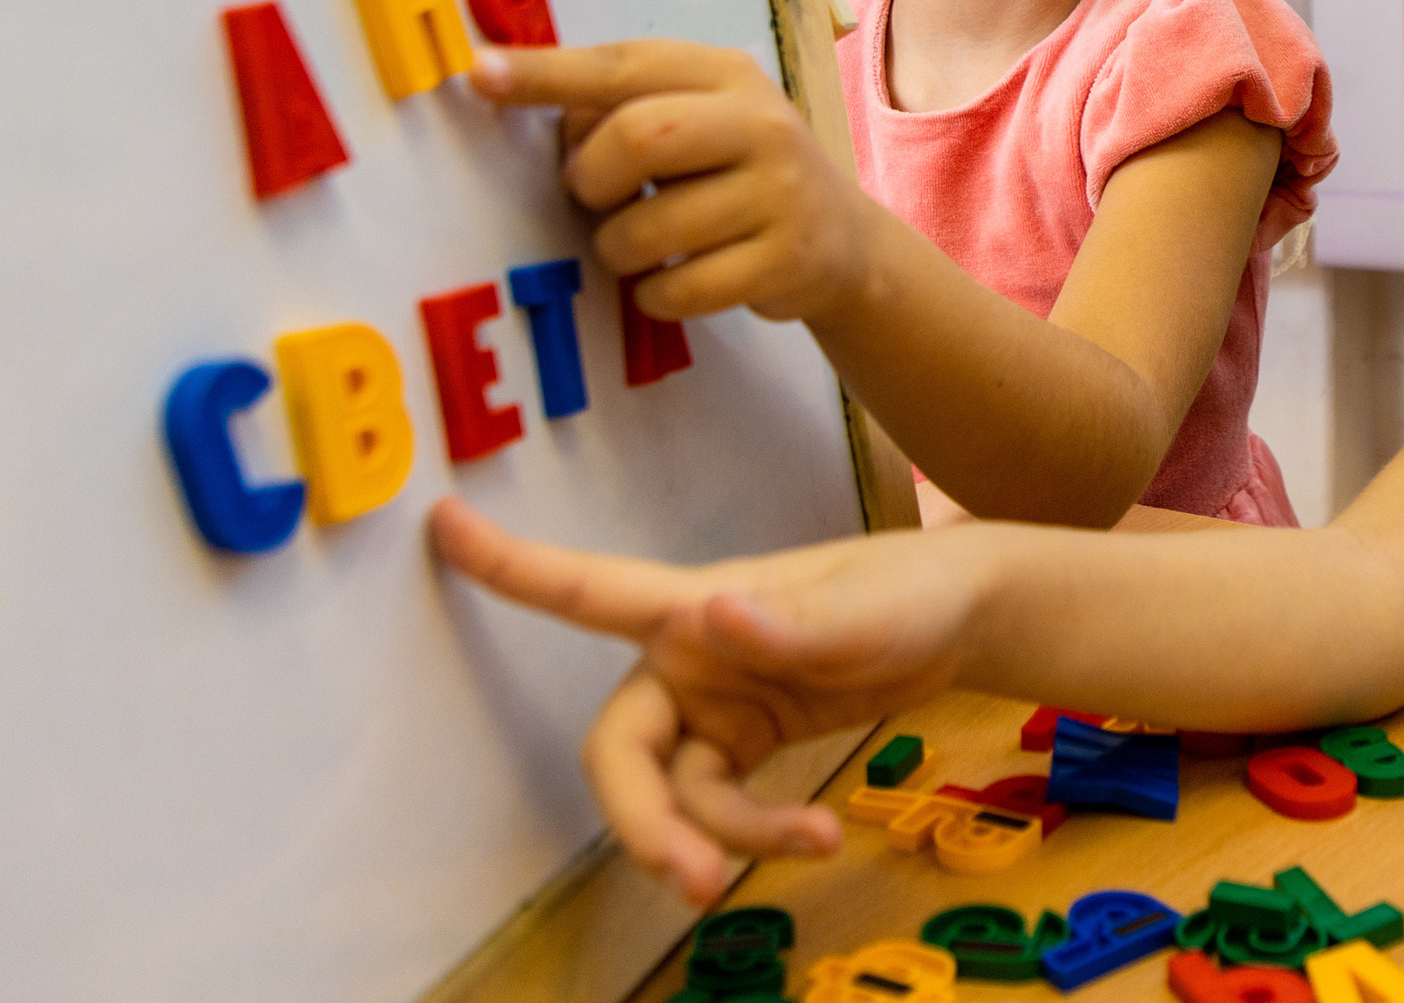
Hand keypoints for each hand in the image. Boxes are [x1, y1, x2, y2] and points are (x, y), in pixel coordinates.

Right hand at [429, 498, 983, 903]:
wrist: (963, 620)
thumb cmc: (909, 589)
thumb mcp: (866, 609)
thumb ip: (793, 622)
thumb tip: (714, 616)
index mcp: (694, 606)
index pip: (586, 590)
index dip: (511, 567)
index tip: (440, 526)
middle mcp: (687, 658)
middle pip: (618, 750)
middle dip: (642, 819)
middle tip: (690, 878)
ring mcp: (714, 707)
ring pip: (671, 794)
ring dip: (718, 835)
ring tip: (808, 844)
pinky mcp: (747, 744)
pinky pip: (720, 806)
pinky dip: (759, 831)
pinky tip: (819, 836)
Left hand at [470, 40, 873, 322]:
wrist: (842, 241)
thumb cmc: (738, 173)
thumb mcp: (697, 119)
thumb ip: (622, 107)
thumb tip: (528, 107)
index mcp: (724, 74)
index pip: (623, 66)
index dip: (547, 73)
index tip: (479, 74)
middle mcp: (761, 123)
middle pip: (638, 137)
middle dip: (592, 178)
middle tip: (594, 197)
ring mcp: (780, 194)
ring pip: (650, 228)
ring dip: (618, 249)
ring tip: (636, 246)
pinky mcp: (785, 262)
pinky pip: (681, 289)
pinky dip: (654, 296)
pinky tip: (670, 282)